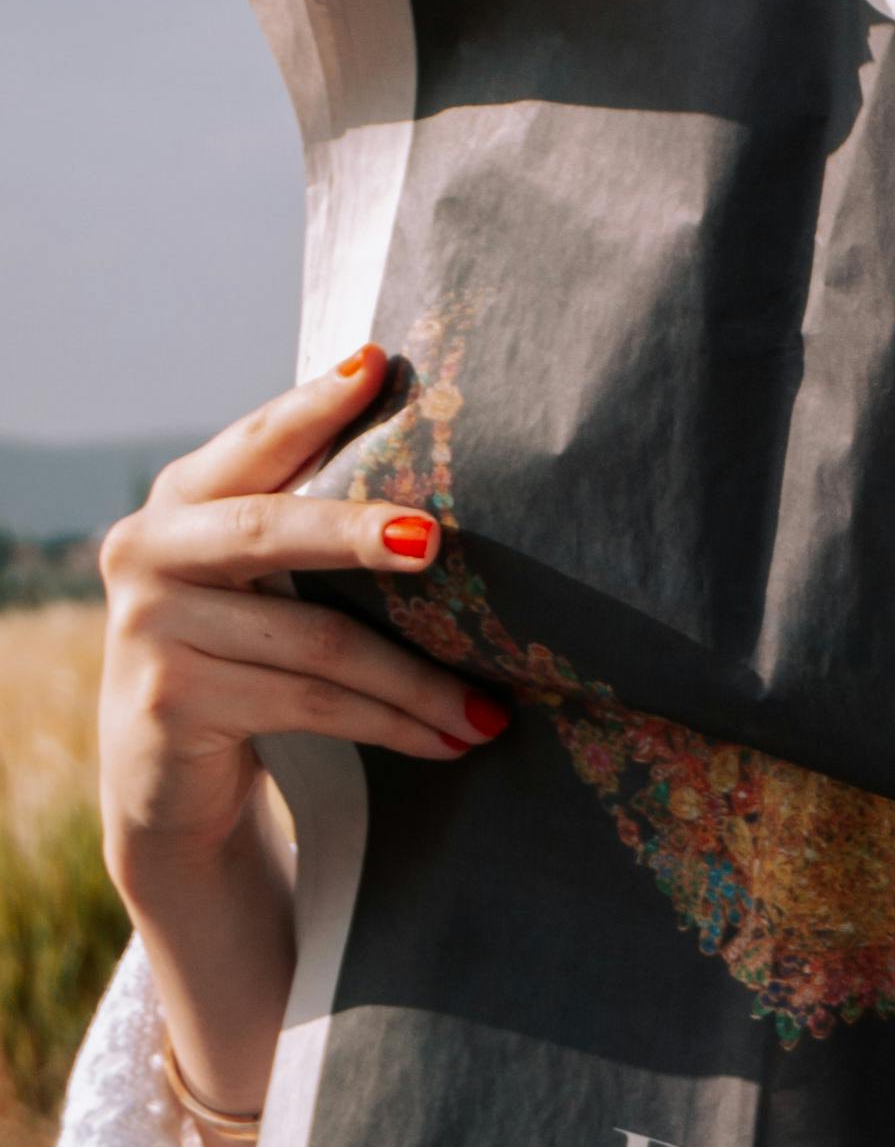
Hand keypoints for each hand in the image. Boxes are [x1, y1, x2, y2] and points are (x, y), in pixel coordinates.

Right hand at [99, 346, 505, 886]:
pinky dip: (392, 723)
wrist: (165, 781)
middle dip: (358, 532)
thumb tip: (441, 488)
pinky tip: (450, 740)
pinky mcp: (172, 701)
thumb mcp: (263, 579)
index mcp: (184, 497)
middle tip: (434, 539)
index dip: (314, 403)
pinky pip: (311, 704)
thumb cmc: (243, 653)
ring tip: (492, 707)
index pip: (258, 441)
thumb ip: (312, 519)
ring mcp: (152, 627)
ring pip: (317, 642)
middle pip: (271, 530)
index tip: (376, 365)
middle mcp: (150, 548)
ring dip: (417, 681)